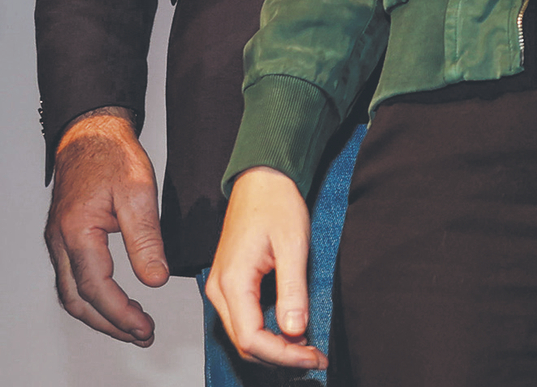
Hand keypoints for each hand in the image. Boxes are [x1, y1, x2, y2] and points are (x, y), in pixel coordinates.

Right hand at [44, 110, 167, 344]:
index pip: (96, 287)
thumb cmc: (113, 156)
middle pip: (77, 300)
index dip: (120, 313)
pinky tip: (115, 300)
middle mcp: (60, 241)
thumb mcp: (139, 193)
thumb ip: (146, 239)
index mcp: (77, 231)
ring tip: (132, 325)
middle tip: (140, 334)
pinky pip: (72, 278)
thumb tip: (155, 280)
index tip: (144, 327)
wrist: (92, 134)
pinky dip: (92, 297)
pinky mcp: (65, 238)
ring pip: (71, 293)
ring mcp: (59, 241)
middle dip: (109, 323)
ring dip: (100, 314)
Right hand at [204, 168, 324, 370]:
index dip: (284, 355)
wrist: (262, 179)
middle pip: (245, 343)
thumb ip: (292, 289)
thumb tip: (295, 330)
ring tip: (309, 350)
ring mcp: (222, 288)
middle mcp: (219, 289)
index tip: (314, 357)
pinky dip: (268, 334)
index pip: (252, 338)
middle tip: (318, 358)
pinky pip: (245, 321)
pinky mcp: (232, 285)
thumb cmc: (276, 203)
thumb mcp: (293, 244)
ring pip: (243, 336)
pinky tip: (293, 333)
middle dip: (281, 357)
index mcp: (232, 281)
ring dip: (275, 349)